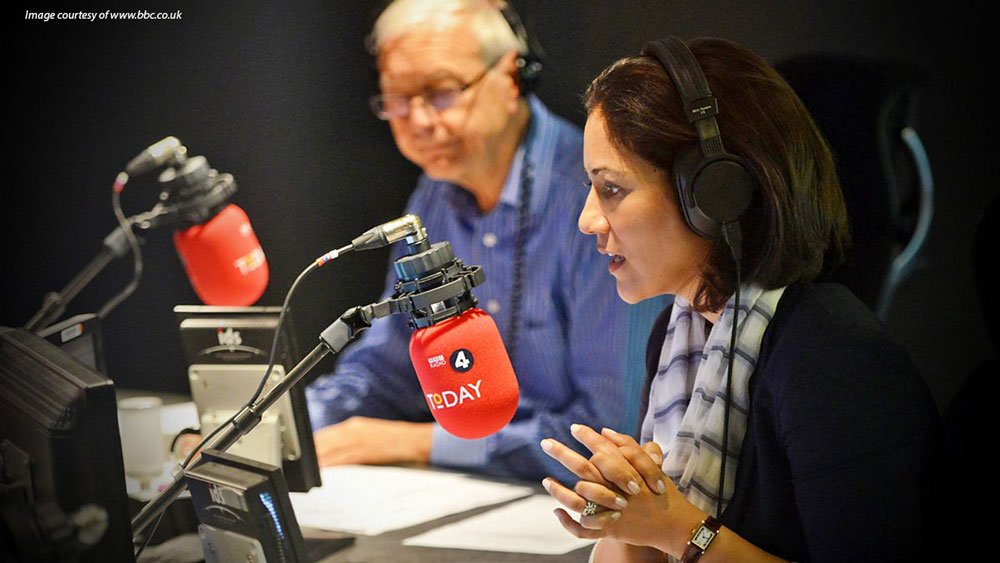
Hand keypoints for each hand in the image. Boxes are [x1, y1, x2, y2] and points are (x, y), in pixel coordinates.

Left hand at [313, 416, 432, 465]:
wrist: (416, 440)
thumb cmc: (394, 440)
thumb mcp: (370, 435)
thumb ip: (351, 441)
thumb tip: (333, 452)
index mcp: (354, 425)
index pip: (326, 434)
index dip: (312, 444)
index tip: (302, 453)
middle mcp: (354, 429)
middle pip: (325, 441)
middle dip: (311, 452)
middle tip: (299, 463)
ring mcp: (360, 439)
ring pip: (332, 449)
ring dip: (319, 460)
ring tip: (307, 469)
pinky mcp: (367, 450)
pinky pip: (345, 458)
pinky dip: (334, 464)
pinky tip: (325, 470)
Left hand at [540, 424, 703, 556]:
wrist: (674, 525)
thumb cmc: (660, 491)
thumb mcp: (651, 465)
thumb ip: (629, 446)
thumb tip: (605, 432)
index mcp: (627, 471)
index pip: (604, 449)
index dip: (588, 437)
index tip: (574, 427)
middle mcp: (617, 489)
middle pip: (585, 468)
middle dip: (563, 454)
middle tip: (545, 443)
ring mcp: (612, 510)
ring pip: (579, 498)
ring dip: (559, 490)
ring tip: (545, 480)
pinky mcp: (610, 529)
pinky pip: (584, 527)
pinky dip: (568, 521)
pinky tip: (556, 510)